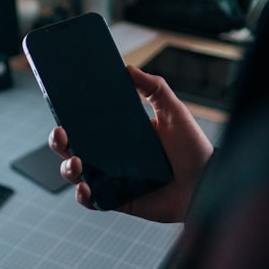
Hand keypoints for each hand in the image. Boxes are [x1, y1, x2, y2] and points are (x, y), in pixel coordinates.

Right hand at [48, 64, 213, 222]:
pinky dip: (83, 196)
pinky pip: (92, 200)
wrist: (208, 185)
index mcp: (122, 134)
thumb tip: (127, 67)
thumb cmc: (194, 149)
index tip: (61, 109)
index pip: (88, 125)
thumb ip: (154, 87)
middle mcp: (113, 157)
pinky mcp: (118, 201)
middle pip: (74, 148)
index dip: (70, 118)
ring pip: (77, 174)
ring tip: (76, 162)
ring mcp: (113, 179)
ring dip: (67, 168)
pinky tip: (84, 187)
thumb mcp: (174, 111)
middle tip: (61, 134)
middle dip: (60, 142)